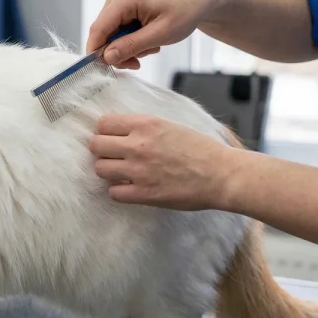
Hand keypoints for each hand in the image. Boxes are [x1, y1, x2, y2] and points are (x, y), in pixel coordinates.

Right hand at [86, 0, 223, 68]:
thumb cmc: (186, 10)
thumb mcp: (160, 33)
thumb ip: (131, 46)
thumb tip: (106, 57)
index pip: (98, 29)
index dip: (96, 52)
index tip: (105, 70)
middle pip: (103, 34)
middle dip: (119, 52)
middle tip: (138, 62)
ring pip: (110, 35)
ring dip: (127, 47)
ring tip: (151, 46)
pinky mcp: (123, 5)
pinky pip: (118, 30)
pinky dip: (131, 40)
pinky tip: (147, 39)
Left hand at [89, 114, 237, 210]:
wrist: (222, 175)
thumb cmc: (200, 149)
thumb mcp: (170, 125)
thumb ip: (144, 126)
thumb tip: (120, 129)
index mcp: (146, 124)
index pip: (104, 123)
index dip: (105, 131)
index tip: (112, 138)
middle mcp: (138, 145)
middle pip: (96, 145)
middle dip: (102, 151)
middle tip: (114, 156)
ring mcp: (139, 170)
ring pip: (100, 168)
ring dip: (108, 171)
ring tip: (122, 173)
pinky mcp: (144, 193)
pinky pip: (113, 192)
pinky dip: (119, 191)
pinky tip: (130, 188)